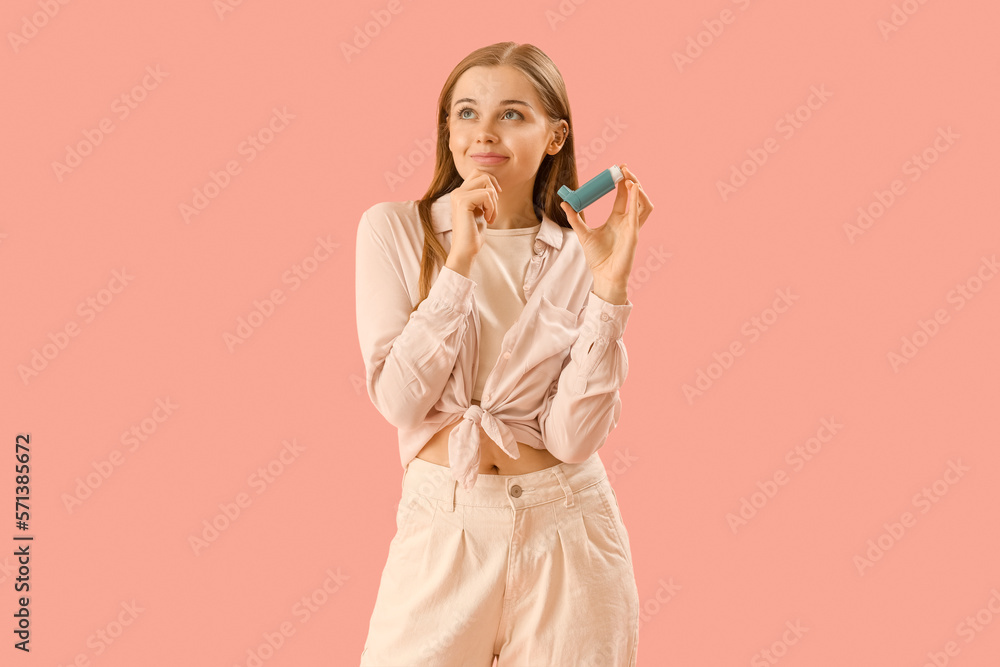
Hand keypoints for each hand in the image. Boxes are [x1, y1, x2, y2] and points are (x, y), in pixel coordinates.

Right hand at [449, 168, 501, 261]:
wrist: (465, 251)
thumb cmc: (473, 235)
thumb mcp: (480, 211)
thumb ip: (482, 198)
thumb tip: (493, 186)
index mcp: (460, 193)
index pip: (478, 174)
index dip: (491, 182)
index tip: (496, 198)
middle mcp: (457, 192)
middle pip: (482, 174)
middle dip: (494, 190)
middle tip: (493, 208)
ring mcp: (458, 196)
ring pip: (487, 184)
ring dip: (494, 202)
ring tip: (490, 217)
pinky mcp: (463, 202)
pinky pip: (487, 195)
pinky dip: (492, 208)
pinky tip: (488, 220)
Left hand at [560, 164, 653, 298]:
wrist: (604, 275)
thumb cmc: (598, 257)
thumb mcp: (583, 233)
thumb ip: (575, 218)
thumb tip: (564, 203)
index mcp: (618, 219)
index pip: (623, 195)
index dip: (621, 182)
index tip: (616, 170)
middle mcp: (627, 221)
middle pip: (635, 195)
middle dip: (631, 180)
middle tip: (622, 167)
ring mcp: (633, 227)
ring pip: (643, 203)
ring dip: (638, 189)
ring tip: (629, 177)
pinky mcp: (634, 234)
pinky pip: (638, 214)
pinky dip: (637, 200)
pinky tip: (633, 189)